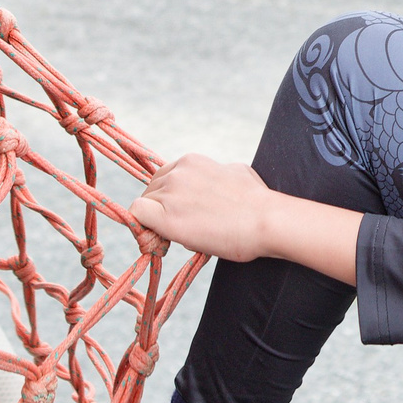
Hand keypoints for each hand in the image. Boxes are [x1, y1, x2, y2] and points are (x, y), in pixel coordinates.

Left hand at [134, 154, 276, 263]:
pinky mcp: (165, 216)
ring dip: (155, 223)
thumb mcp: (236, 173)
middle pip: (151, 192)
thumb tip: (217, 181)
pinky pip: (137, 217)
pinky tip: (162, 241)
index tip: (181, 213)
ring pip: (144, 205)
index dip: (168, 198)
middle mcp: (177, 172)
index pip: (163, 178)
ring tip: (178, 239)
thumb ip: (217, 175)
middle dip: (161, 210)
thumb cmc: (259, 202)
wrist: (266, 220)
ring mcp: (170, 193)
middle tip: (181, 229)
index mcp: (192, 161)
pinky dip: (143, 229)